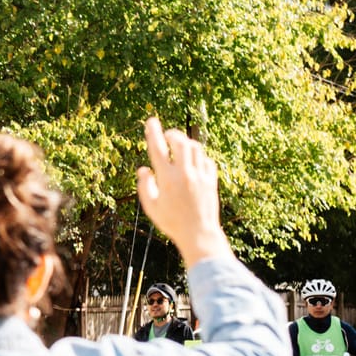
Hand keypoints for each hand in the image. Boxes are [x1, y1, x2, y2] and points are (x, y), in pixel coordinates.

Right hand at [135, 118, 230, 265]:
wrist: (199, 234)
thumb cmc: (172, 222)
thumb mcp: (151, 207)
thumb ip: (144, 186)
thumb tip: (143, 168)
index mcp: (167, 179)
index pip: (158, 149)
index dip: (153, 132)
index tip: (151, 121)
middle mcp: (184, 174)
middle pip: (181, 142)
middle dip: (173, 134)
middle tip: (168, 136)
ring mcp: (200, 176)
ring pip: (195, 148)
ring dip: (186, 144)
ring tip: (180, 149)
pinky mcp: (211, 180)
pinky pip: (206, 160)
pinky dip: (199, 157)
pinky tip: (193, 163)